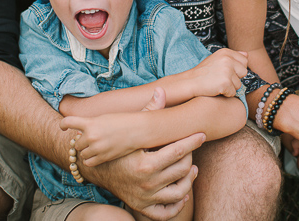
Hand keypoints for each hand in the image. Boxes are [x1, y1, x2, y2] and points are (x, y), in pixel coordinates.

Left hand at [63, 112, 147, 165]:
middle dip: (82, 141)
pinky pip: (89, 163)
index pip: (68, 122)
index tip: (63, 127)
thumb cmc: (124, 120)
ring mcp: (96, 148)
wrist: (138, 130)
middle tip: (91, 138)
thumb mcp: (106, 117)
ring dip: (86, 151)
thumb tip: (92, 125)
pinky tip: (97, 155)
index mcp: (90, 122)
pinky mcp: (103, 158)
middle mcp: (91, 136)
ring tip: (96, 147)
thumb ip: (92, 123)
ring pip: (82, 154)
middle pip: (76, 143)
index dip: (63, 125)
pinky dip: (91, 160)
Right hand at [73, 89, 202, 220]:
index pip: (179, 152)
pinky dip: (177, 205)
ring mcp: (145, 198)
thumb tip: (161, 91)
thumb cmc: (117, 146)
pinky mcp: (142, 208)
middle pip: (182, 170)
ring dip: (189, 180)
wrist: (96, 169)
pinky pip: (166, 213)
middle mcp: (147, 184)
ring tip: (192, 170)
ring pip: (179, 192)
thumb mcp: (130, 130)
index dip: (193, 141)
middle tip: (191, 149)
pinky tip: (182, 192)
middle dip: (191, 157)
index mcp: (145, 164)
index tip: (202, 134)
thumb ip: (149, 112)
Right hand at [188, 48, 247, 97]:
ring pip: (239, 84)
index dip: (237, 69)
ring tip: (217, 83)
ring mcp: (227, 71)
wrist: (190, 82)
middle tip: (221, 78)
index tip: (226, 71)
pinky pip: (233, 93)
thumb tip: (247, 54)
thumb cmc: (204, 72)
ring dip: (230, 87)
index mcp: (226, 52)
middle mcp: (227, 60)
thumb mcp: (217, 59)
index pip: (244, 61)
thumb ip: (232, 56)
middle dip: (235, 78)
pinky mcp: (225, 83)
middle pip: (244, 72)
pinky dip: (226, 94)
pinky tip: (216, 89)